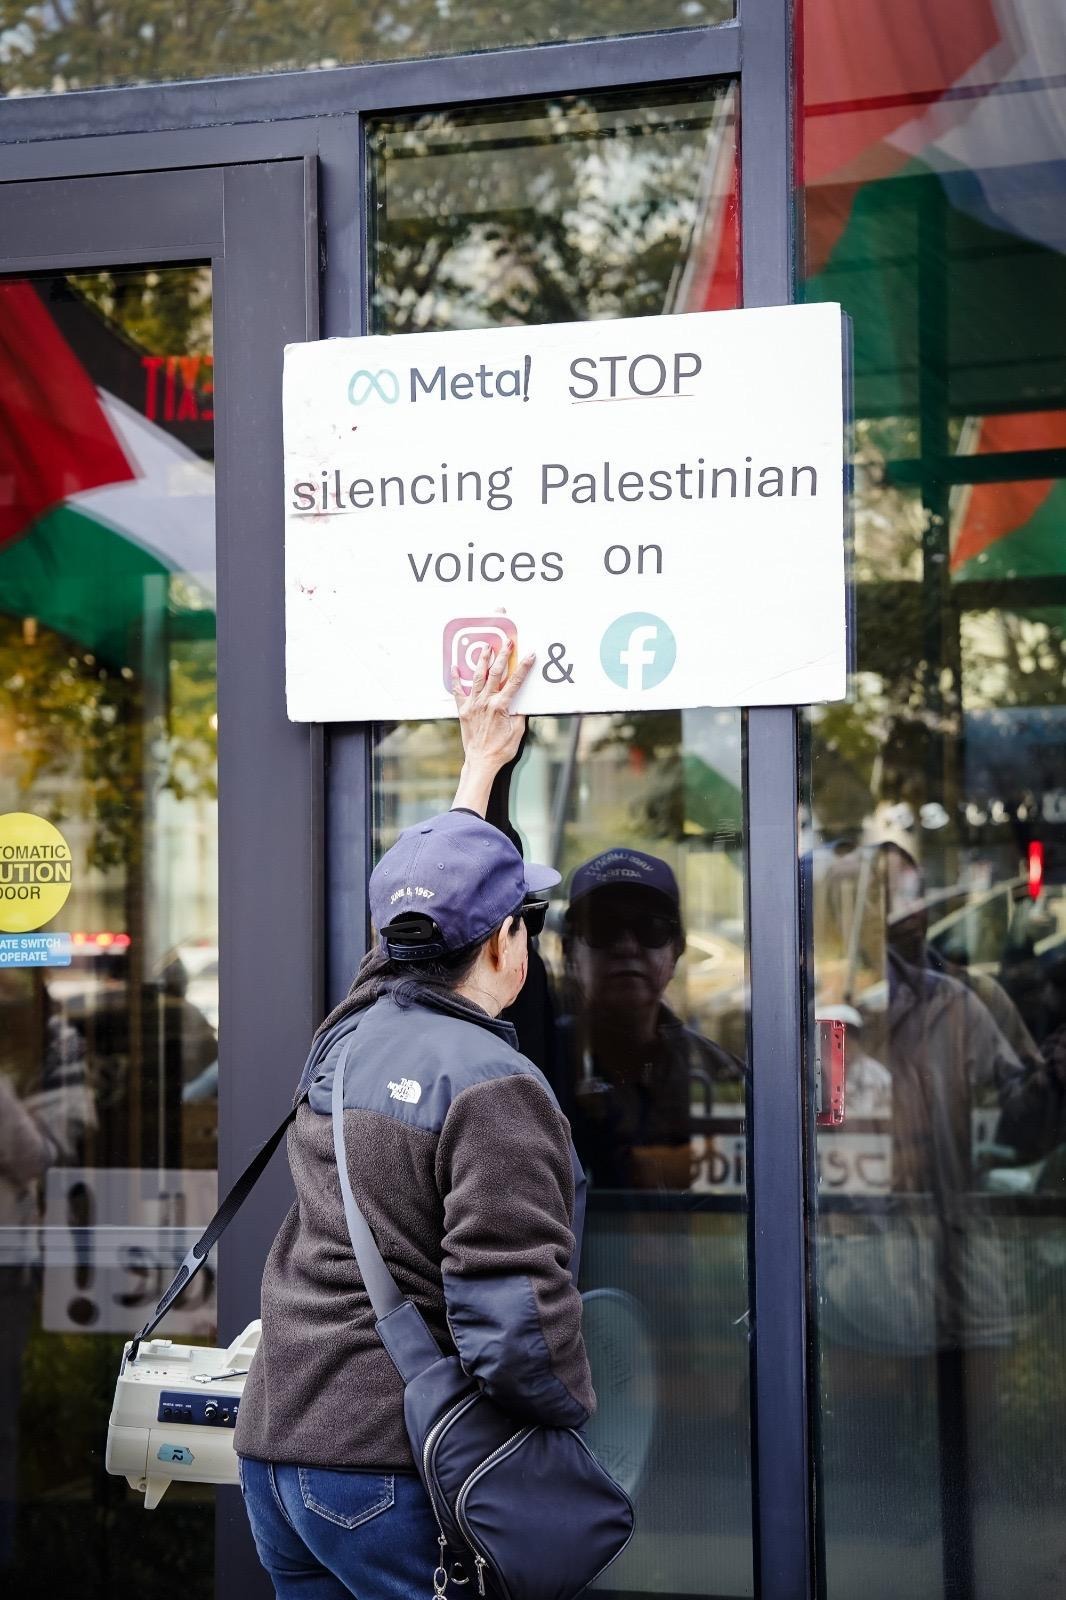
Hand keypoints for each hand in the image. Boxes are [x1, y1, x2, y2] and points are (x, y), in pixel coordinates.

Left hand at [451, 645, 534, 815]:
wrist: (481, 762)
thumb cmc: (501, 749)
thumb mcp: (518, 731)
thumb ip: (519, 713)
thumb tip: (521, 701)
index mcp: (500, 706)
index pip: (515, 681)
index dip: (524, 667)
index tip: (530, 655)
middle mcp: (485, 702)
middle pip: (496, 673)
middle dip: (503, 655)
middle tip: (507, 642)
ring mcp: (473, 705)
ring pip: (478, 677)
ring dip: (482, 660)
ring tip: (486, 646)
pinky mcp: (463, 710)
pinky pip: (458, 691)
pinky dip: (456, 679)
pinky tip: (455, 666)